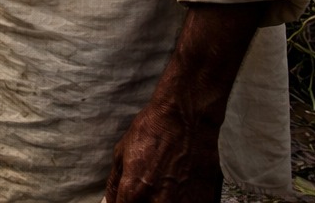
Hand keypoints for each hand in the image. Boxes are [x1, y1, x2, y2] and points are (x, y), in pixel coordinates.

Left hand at [104, 102, 225, 202]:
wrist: (186, 120)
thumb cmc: (152, 131)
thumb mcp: (121, 152)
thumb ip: (114, 183)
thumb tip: (110, 201)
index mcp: (134, 190)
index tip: (127, 200)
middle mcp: (158, 201)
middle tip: (148, 191)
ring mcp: (183, 202)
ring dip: (163, 201)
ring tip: (166, 186)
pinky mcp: (204, 199)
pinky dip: (185, 200)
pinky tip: (180, 188)